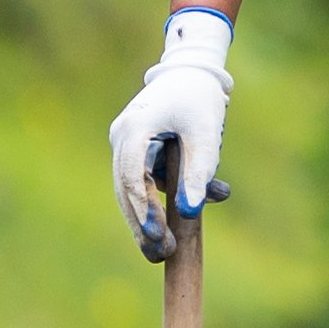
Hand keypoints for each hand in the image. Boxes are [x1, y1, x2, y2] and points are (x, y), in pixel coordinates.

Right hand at [110, 9, 234, 261]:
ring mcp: (125, 145)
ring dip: (148, 220)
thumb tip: (191, 212)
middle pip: (126, 190)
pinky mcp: (134, 152)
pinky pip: (142, 183)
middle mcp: (122, 137)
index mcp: (134, 127)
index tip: (158, 235)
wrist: (191, 72)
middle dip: (143, 224)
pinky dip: (159, 204)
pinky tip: (178, 228)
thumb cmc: (200, 98)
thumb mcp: (206, 134)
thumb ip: (199, 171)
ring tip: (163, 254)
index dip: (143, 209)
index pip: (132, 176)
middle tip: (161, 255)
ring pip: (131, 191)